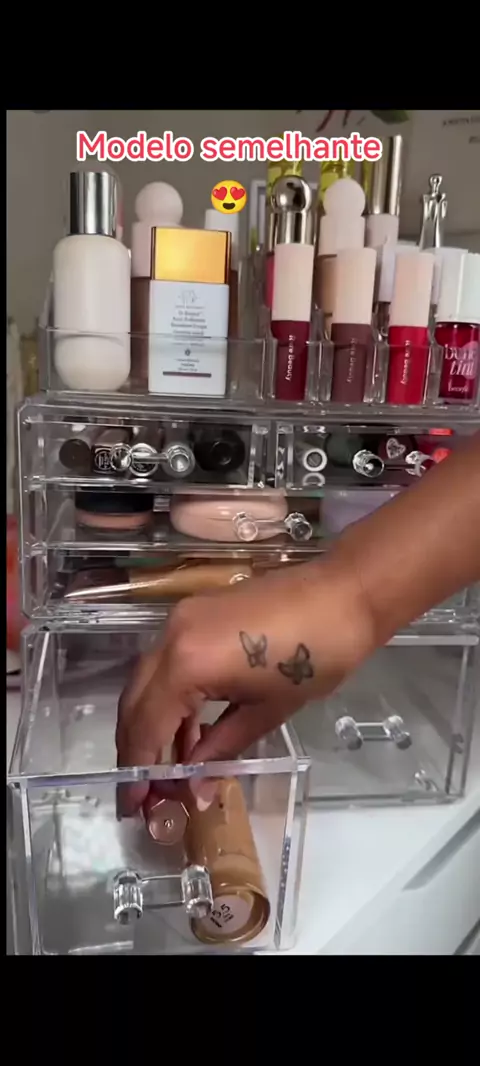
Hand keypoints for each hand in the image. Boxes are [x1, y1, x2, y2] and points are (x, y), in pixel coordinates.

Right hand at [116, 554, 373, 814]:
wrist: (344, 593)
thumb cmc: (317, 655)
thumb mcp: (268, 710)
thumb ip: (222, 748)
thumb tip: (196, 786)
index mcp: (187, 663)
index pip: (146, 724)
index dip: (139, 768)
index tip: (138, 805)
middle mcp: (171, 637)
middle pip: (135, 703)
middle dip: (136, 749)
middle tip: (146, 794)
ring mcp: (180, 620)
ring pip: (147, 683)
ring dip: (151, 725)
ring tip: (168, 770)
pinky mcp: (194, 614)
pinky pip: (166, 663)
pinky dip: (169, 699)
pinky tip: (187, 733)